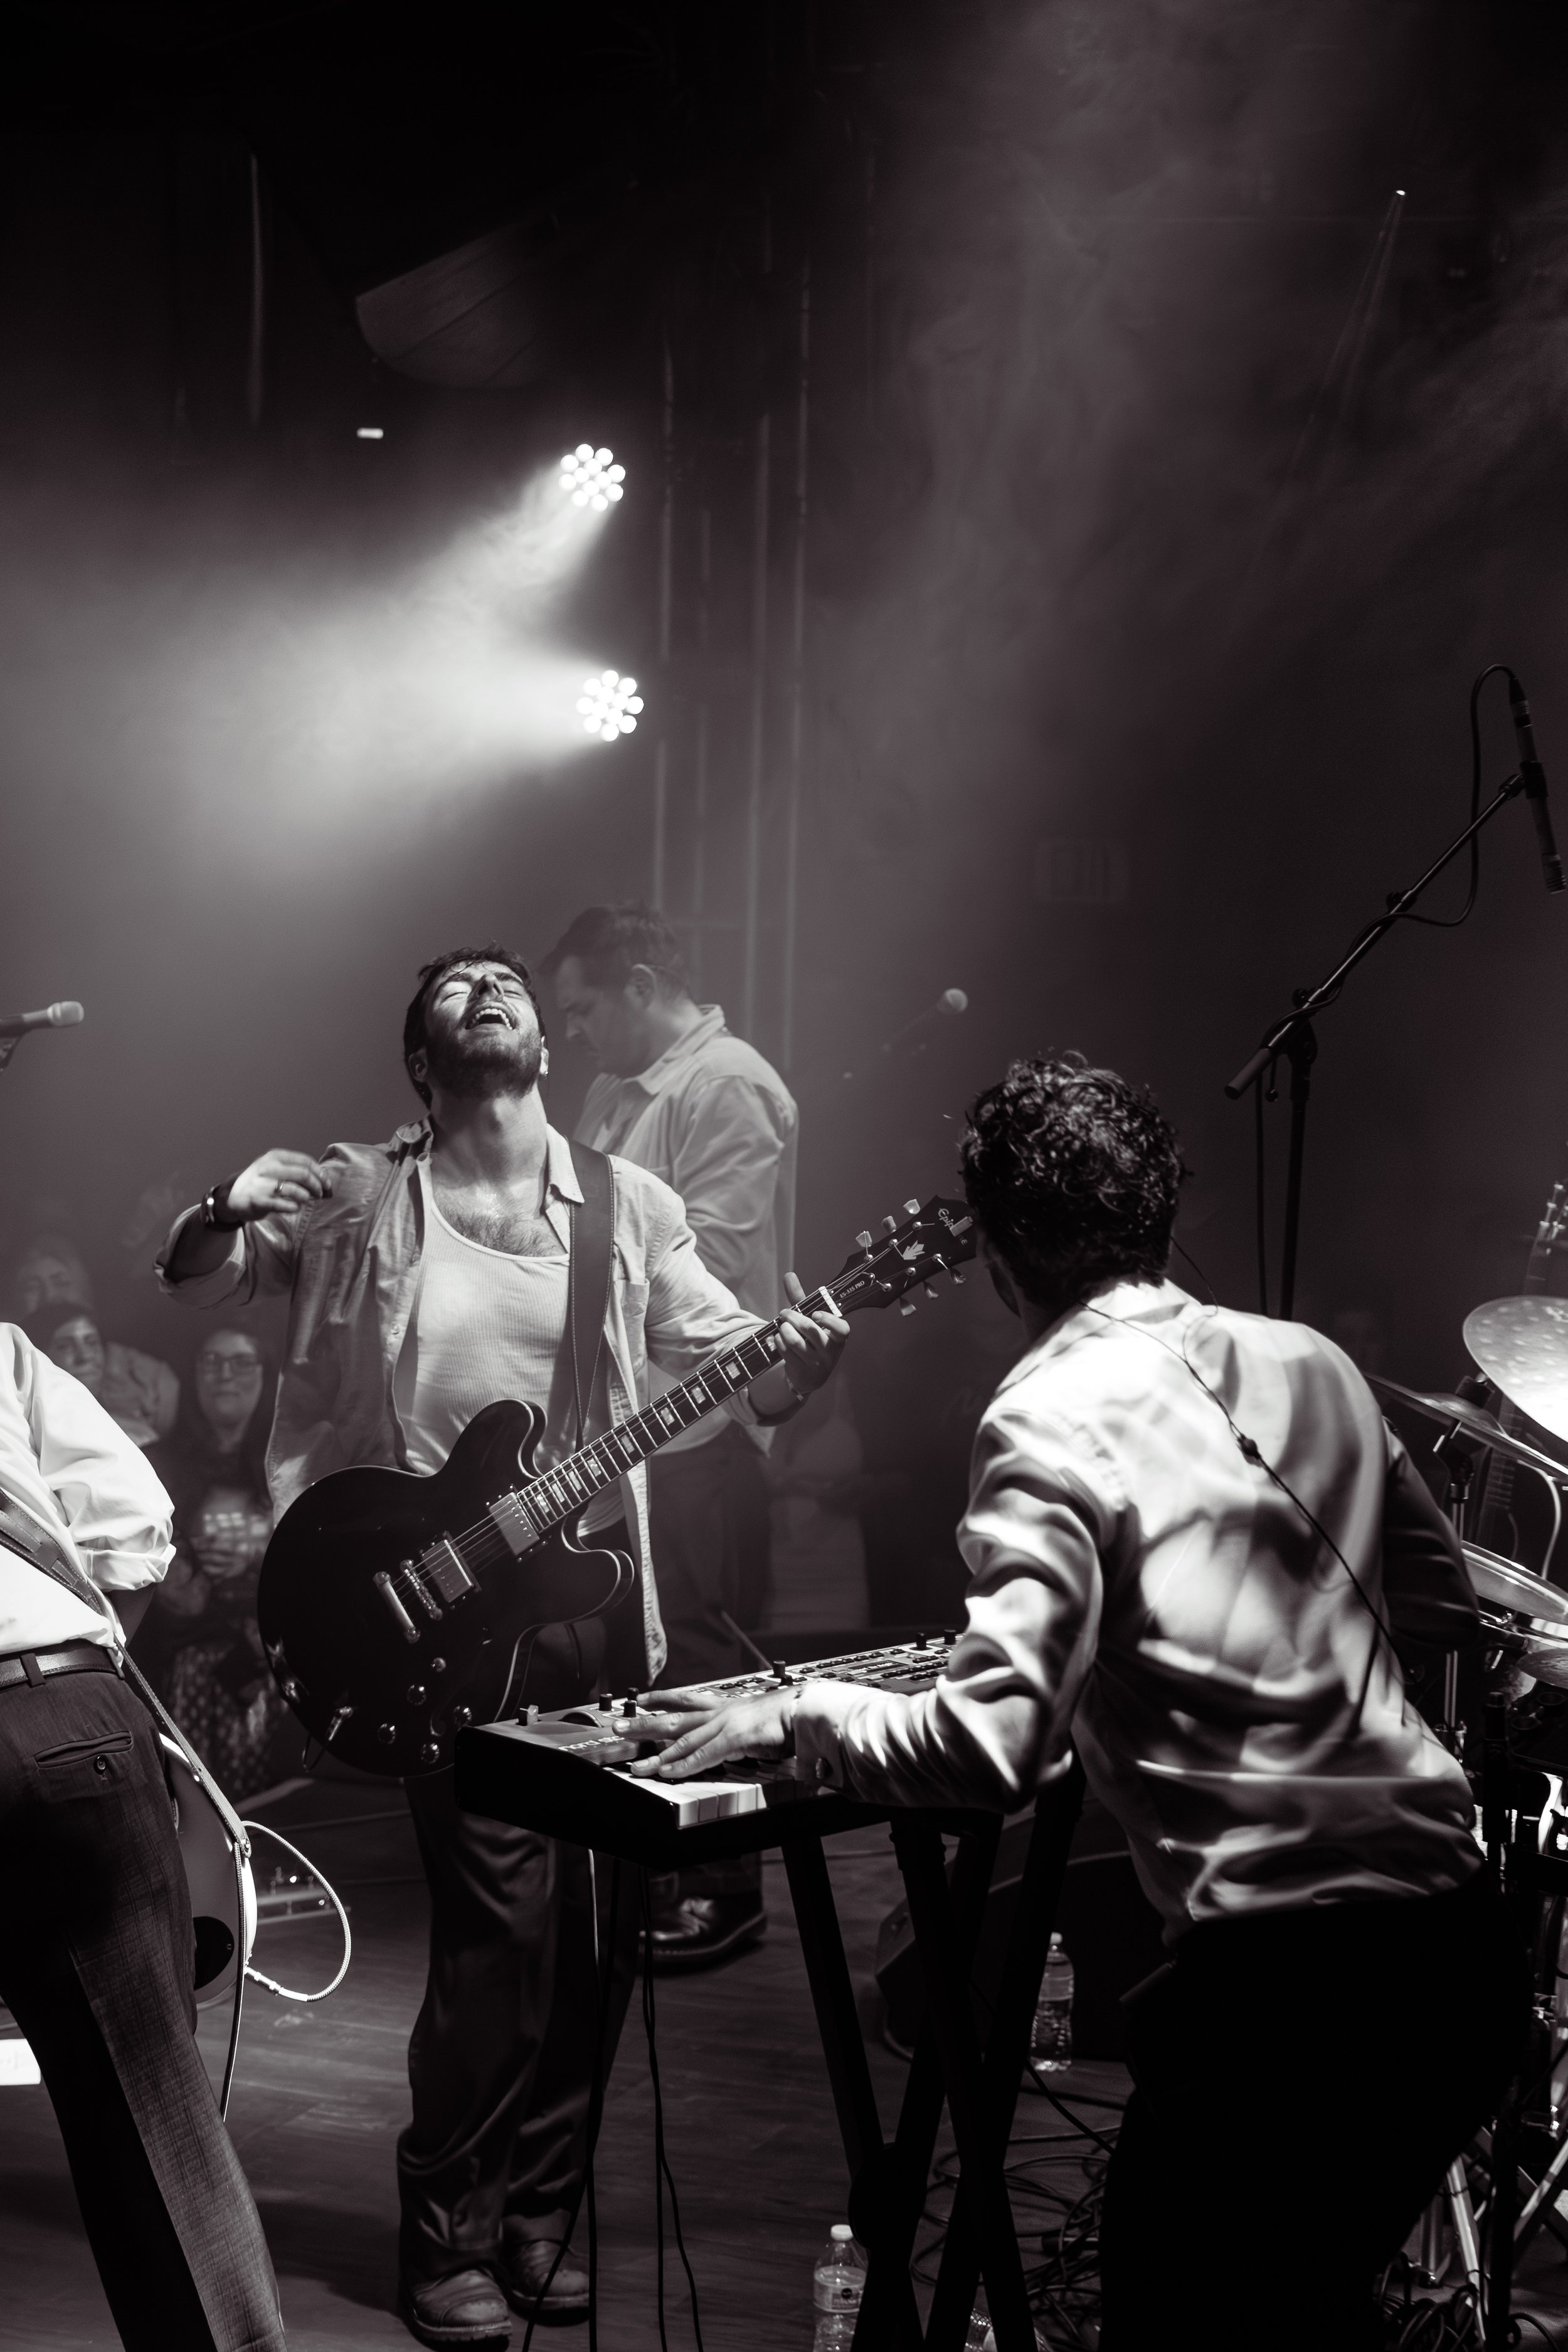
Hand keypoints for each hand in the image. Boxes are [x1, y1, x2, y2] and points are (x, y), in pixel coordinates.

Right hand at [225, 1149, 333, 1223]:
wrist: (232, 1196)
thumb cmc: (260, 1182)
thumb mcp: (274, 1168)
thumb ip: (295, 1170)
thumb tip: (325, 1179)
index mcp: (275, 1156)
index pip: (306, 1161)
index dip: (321, 1173)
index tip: (327, 1184)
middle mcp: (269, 1167)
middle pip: (304, 1175)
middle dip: (318, 1186)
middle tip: (321, 1195)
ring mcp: (263, 1184)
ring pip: (296, 1190)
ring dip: (307, 1197)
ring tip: (306, 1200)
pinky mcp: (259, 1201)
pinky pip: (285, 1205)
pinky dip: (294, 1207)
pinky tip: (294, 1207)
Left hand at [628, 1687, 799, 1780]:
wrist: (805, 1709)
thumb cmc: (785, 1716)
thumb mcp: (754, 1719)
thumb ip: (740, 1729)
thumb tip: (736, 1737)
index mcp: (723, 1705)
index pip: (685, 1699)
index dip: (660, 1698)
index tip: (639, 1698)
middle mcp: (718, 1712)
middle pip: (673, 1719)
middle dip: (644, 1723)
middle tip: (617, 1727)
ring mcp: (724, 1725)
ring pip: (682, 1740)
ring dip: (656, 1754)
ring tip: (635, 1763)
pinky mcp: (734, 1739)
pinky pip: (703, 1755)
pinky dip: (683, 1765)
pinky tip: (667, 1772)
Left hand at [768, 1271, 849, 1402]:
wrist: (810, 1376)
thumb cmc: (812, 1341)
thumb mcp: (810, 1321)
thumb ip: (801, 1299)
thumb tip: (789, 1275)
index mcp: (838, 1337)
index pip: (842, 1329)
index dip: (829, 1321)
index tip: (815, 1314)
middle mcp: (830, 1352)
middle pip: (810, 1331)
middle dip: (793, 1318)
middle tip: (784, 1312)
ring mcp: (816, 1363)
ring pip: (796, 1342)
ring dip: (784, 1330)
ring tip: (782, 1325)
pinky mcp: (802, 1371)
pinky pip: (787, 1352)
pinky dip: (780, 1341)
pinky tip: (779, 1337)